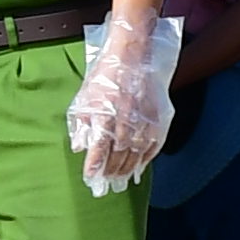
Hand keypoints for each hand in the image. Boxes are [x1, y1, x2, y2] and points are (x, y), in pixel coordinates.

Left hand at [69, 11, 181, 196]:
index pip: (99, 149)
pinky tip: (139, 166)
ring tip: (120, 179)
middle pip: (118, 155)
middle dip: (111, 172)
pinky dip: (146, 158)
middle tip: (105, 184)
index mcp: (105, 115)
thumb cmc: (105, 75)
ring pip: (136, 153)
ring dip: (128, 169)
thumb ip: (81, 124)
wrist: (133, 55)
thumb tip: (79, 147)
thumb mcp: (85, 97)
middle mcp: (126, 121)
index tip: (91, 179)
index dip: (95, 166)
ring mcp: (145, 120)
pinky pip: (153, 145)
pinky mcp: (159, 118)